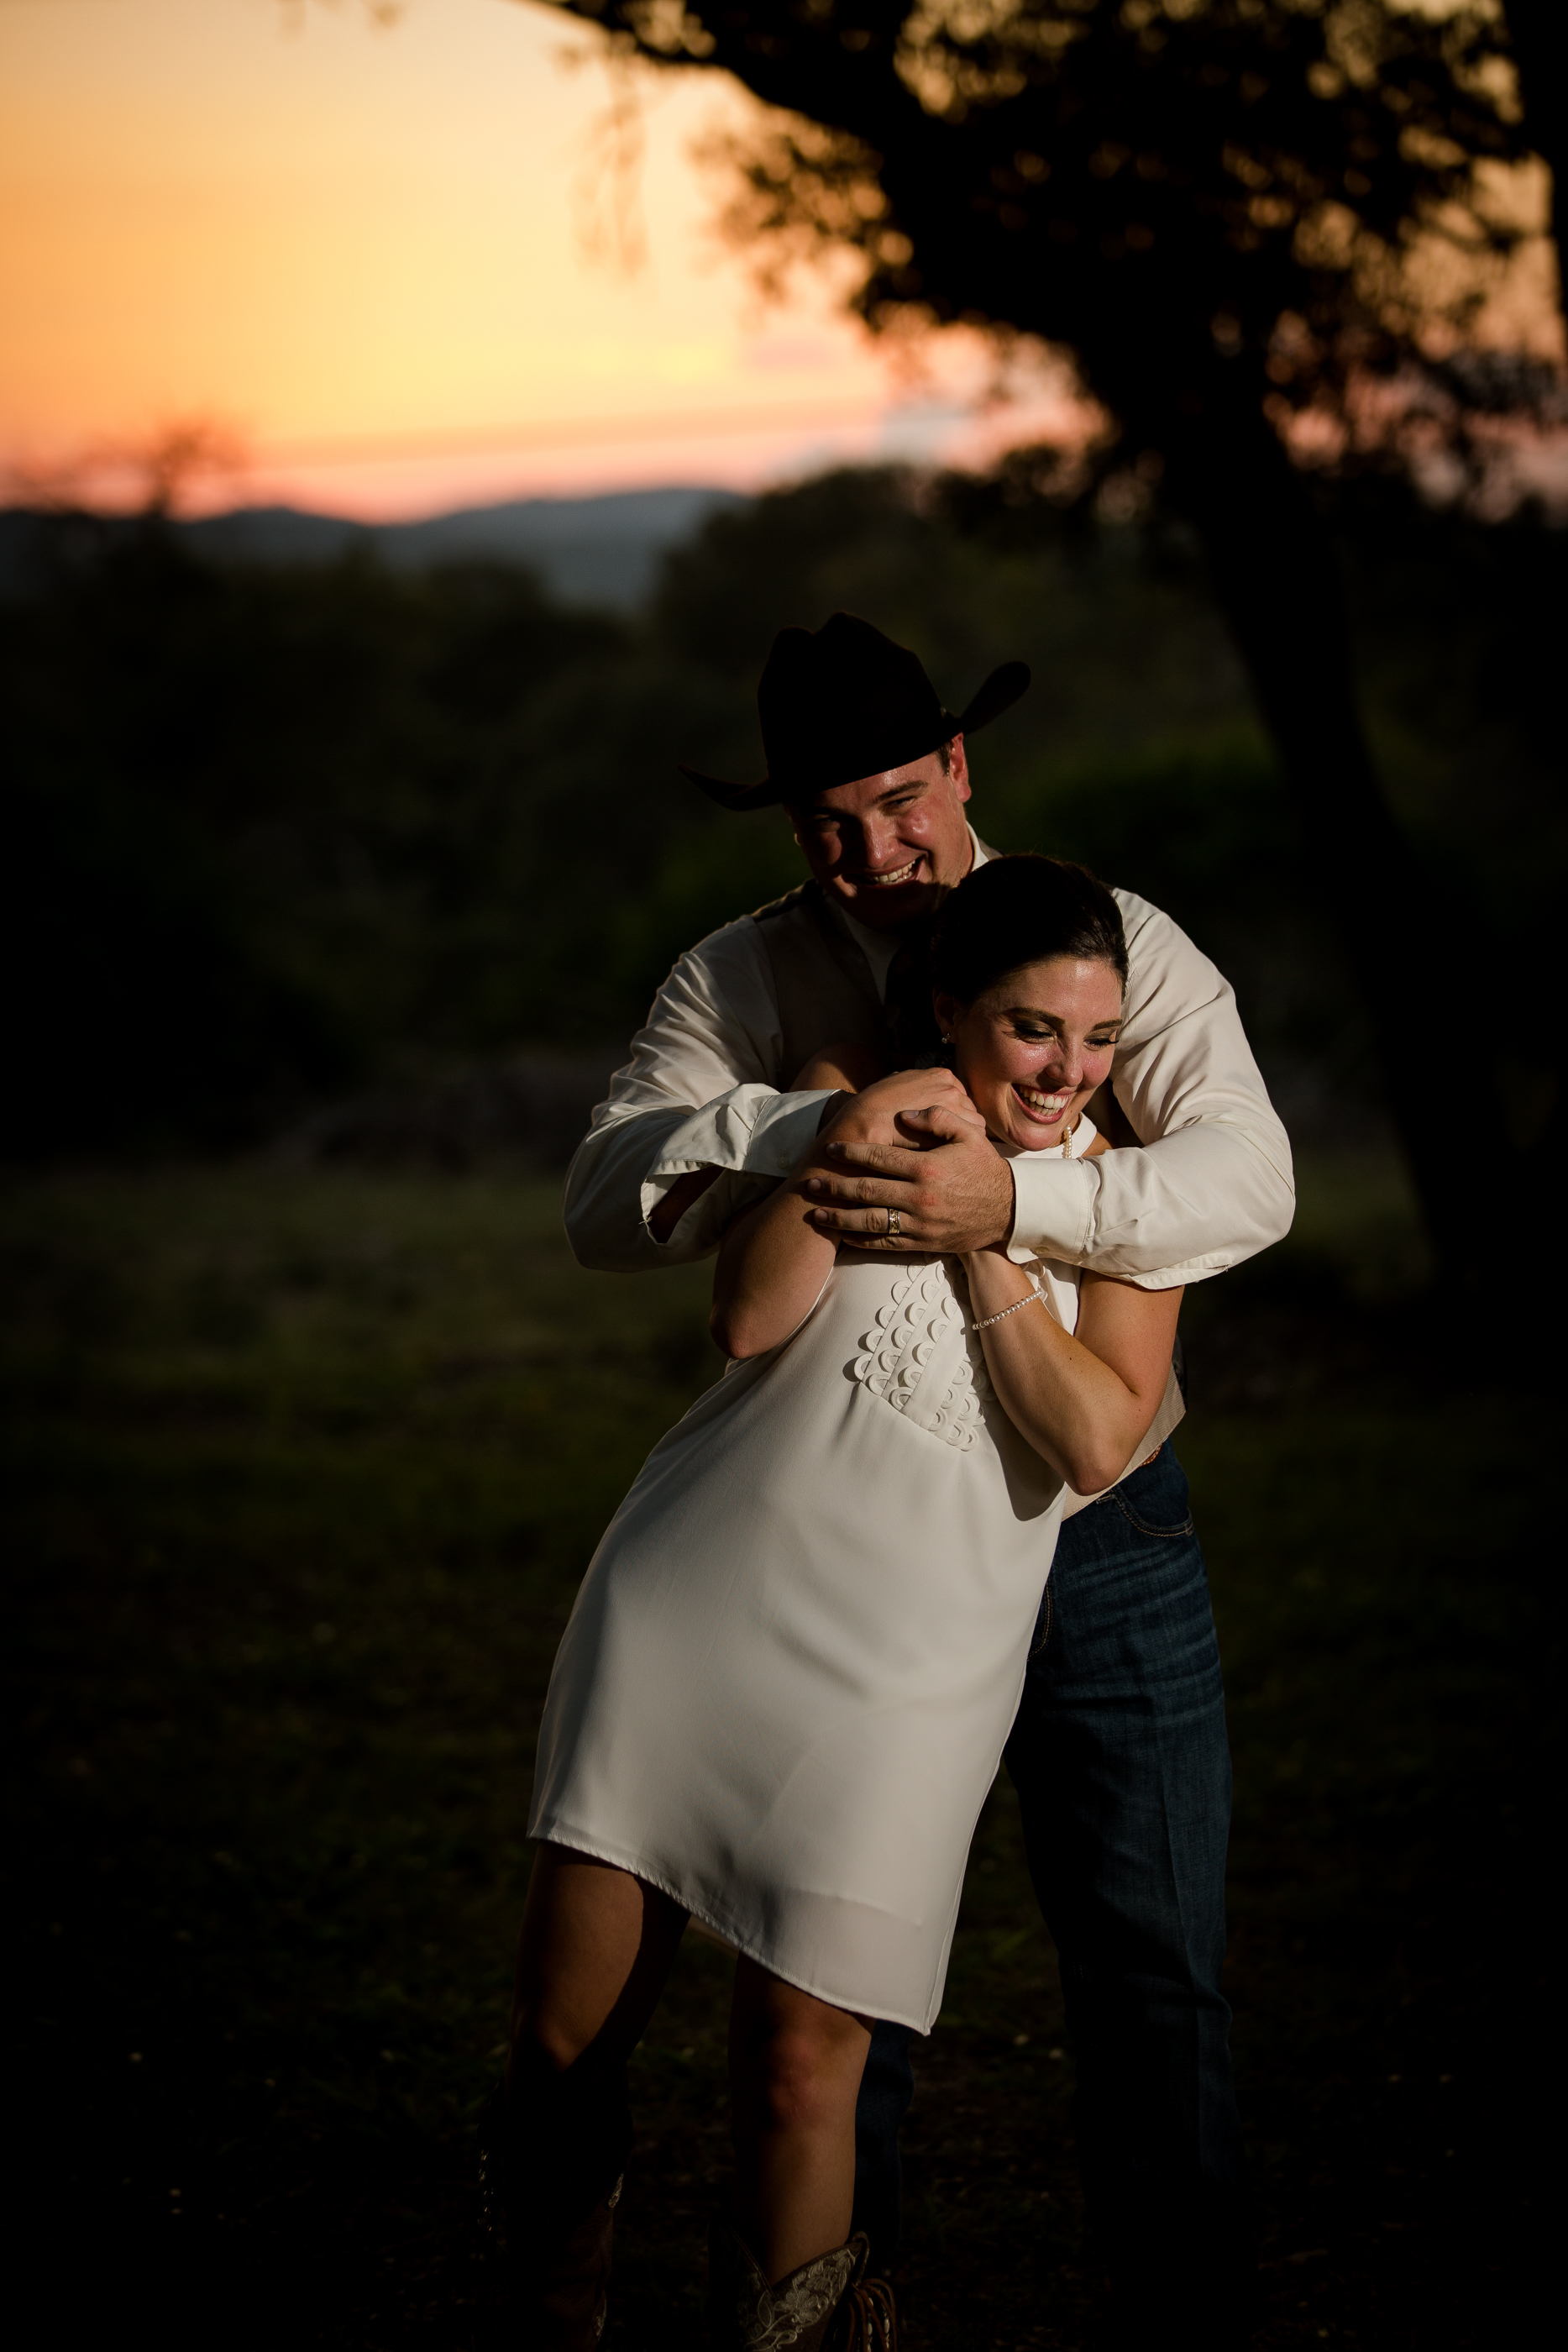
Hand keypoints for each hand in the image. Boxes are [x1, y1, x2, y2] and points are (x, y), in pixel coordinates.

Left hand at [803, 1079, 1013, 1254]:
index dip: (851, 1152)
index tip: (831, 1149)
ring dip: (839, 1218)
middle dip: (834, 1186)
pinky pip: (886, 1243)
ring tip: (816, 1213)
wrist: (1009, 1210)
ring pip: (870, 1221)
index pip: (879, 1157)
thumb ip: (937, 1118)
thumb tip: (904, 1113)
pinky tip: (844, 1235)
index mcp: (927, 1167)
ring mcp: (919, 1223)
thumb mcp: (970, 1134)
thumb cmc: (985, 1168)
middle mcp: (919, 1197)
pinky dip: (861, 1240)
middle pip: (866, 1190)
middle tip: (810, 1183)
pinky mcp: (922, 1243)